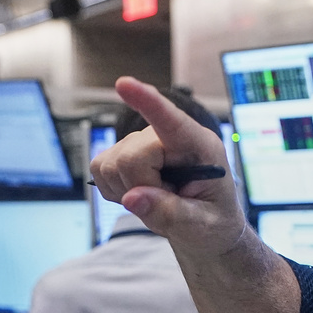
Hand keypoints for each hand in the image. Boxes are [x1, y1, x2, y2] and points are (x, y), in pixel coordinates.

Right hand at [89, 77, 245, 257]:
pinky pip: (99, 169)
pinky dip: (114, 189)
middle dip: (141, 188)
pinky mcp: (123, 152)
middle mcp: (169, 137)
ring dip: (128, 190)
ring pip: (111, 164)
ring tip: (159, 199)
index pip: (172, 121)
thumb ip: (171, 213)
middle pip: (131, 157)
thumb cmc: (213, 223)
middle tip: (168, 202)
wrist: (205, 228)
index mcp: (201, 147)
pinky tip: (140, 195)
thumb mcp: (201, 226)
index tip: (124, 84)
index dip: (148, 102)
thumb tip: (133, 198)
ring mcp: (143, 142)